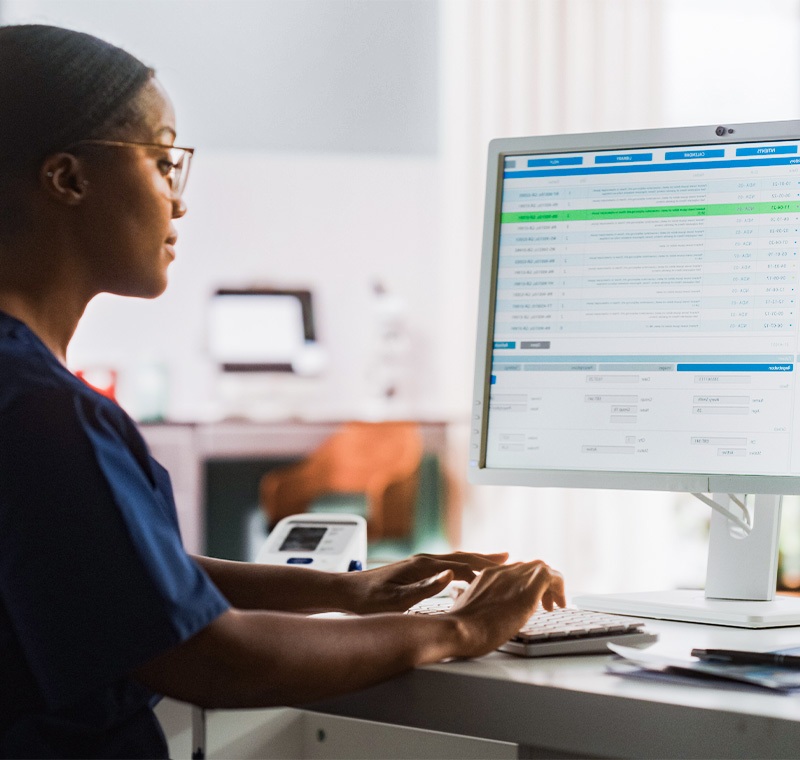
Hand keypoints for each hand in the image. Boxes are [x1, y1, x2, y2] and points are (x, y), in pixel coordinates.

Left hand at [342, 551, 508, 613]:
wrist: (346, 592)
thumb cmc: (368, 600)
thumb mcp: (396, 600)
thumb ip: (424, 588)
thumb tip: (450, 576)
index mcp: (422, 565)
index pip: (461, 563)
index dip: (484, 566)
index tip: (506, 568)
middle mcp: (423, 561)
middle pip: (461, 557)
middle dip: (485, 558)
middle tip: (510, 558)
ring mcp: (418, 564)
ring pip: (454, 561)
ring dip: (475, 561)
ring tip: (495, 565)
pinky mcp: (414, 571)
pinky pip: (446, 567)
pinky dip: (462, 568)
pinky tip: (466, 576)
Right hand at [446, 560, 565, 658]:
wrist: (459, 630)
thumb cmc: (459, 625)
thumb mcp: (462, 604)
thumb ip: (466, 596)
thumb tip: (463, 597)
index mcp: (487, 574)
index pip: (515, 569)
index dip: (526, 581)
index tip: (529, 597)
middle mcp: (502, 572)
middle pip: (530, 567)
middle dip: (541, 583)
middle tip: (545, 603)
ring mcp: (514, 580)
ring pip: (542, 568)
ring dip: (551, 585)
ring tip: (555, 604)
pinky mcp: (527, 593)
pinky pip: (550, 577)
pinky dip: (559, 586)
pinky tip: (560, 602)